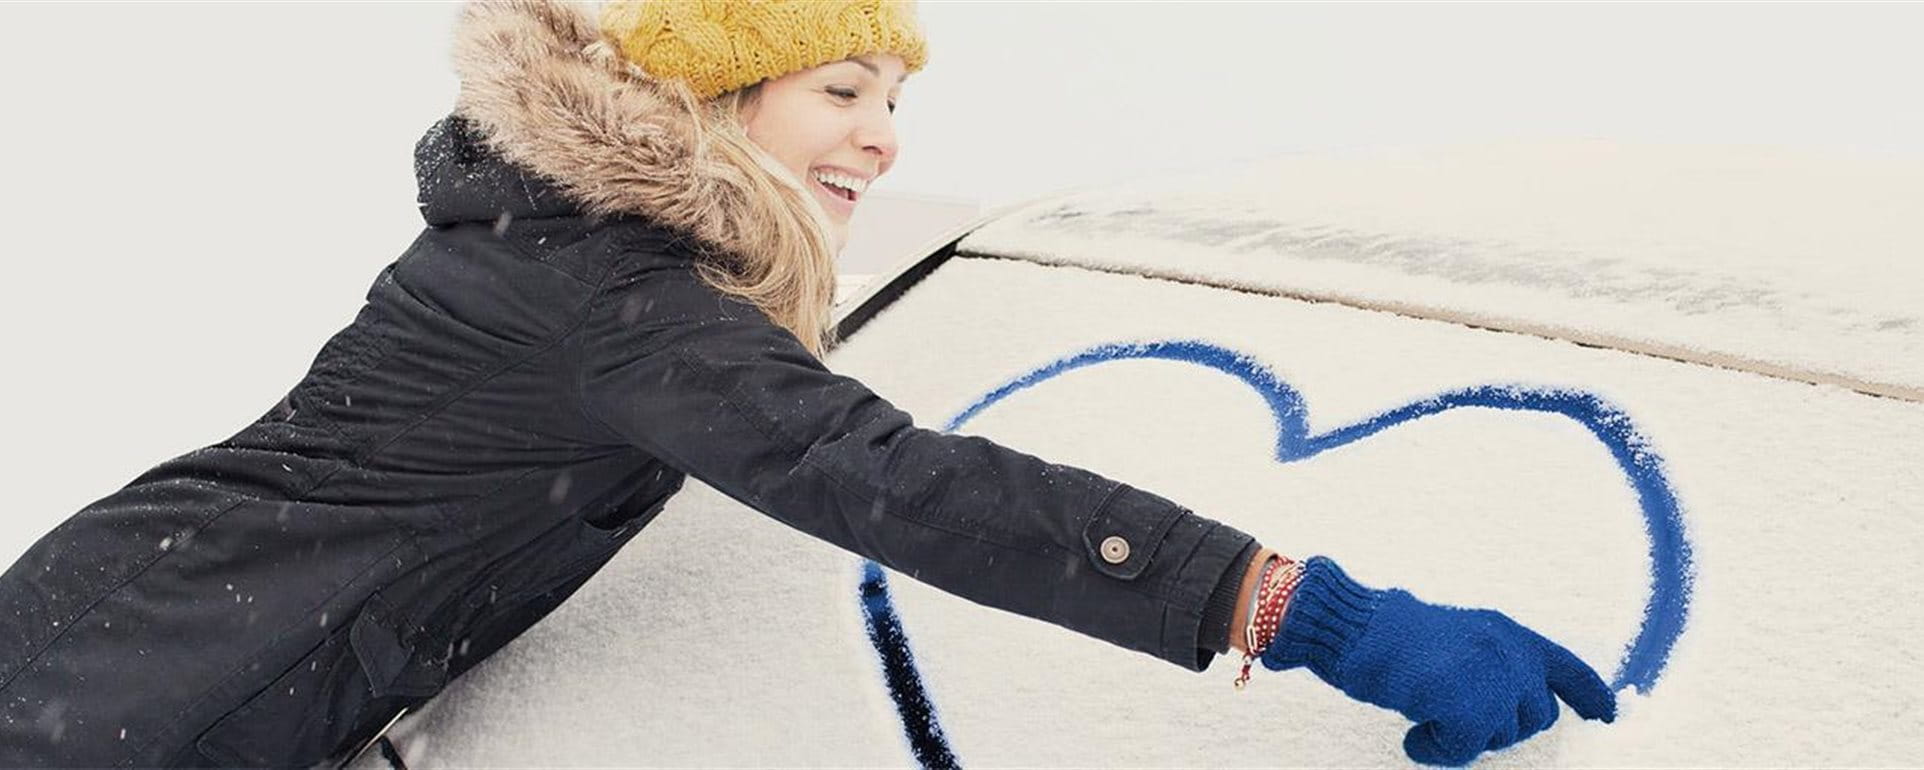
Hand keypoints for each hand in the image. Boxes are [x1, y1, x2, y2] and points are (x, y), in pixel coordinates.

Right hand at [1260, 557, 1615, 765]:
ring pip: (1502, 736)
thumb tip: (1514, 708)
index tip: (1608, 717)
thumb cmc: (1392, 638)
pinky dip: (1437, 750)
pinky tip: (1414, 734)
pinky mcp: (1468, 704)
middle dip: (1500, 727)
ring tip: (1425, 717)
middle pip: (1537, 717)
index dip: (1592, 696)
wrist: (1356, 629)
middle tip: (1451, 715)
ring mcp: (1492, 676)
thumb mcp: (1460, 640)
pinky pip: (1465, 751)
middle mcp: (1510, 651)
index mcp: (1508, 632)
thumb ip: (1494, 664)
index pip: (1566, 667)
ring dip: (1463, 738)